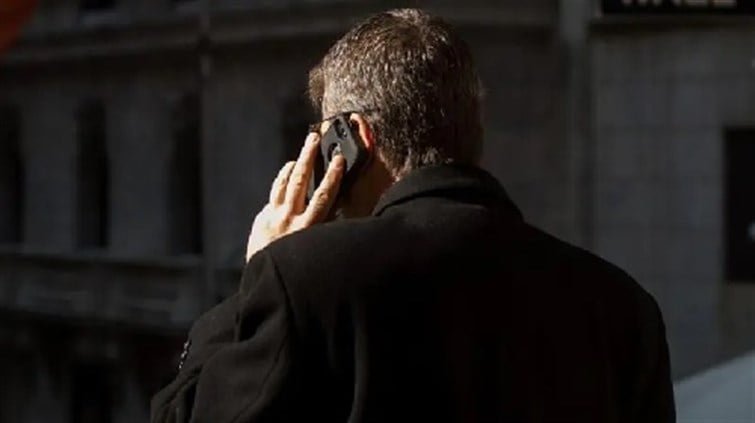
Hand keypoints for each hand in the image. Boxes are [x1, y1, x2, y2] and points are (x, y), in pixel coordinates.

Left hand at [245, 133, 345, 262]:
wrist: (264, 285)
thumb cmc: (297, 269)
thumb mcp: (314, 249)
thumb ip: (323, 229)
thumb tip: (335, 210)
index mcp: (307, 229)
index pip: (323, 196)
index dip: (332, 175)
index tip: (339, 159)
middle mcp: (289, 219)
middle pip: (299, 181)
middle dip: (308, 157)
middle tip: (314, 137)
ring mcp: (273, 217)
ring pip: (284, 184)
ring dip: (294, 164)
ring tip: (302, 150)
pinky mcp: (262, 219)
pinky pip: (274, 194)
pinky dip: (282, 181)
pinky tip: (288, 172)